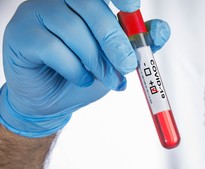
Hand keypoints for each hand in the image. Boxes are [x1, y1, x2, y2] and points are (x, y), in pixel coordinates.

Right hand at [0, 0, 169, 136]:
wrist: (54, 101)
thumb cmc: (85, 74)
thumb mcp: (117, 60)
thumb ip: (138, 44)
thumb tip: (162, 30)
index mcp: (83, 1)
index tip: (132, 7)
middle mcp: (58, 0)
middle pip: (88, 5)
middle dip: (113, 38)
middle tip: (127, 65)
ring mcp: (35, 13)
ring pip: (71, 27)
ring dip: (95, 60)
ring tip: (104, 78)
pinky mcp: (20, 34)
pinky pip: (51, 47)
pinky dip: (73, 69)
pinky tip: (79, 78)